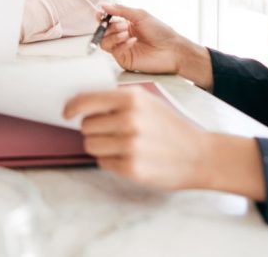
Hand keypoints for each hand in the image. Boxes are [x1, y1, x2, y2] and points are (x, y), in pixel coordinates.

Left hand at [64, 88, 267, 199]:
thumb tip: (84, 102)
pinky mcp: (131, 168)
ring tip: (120, 144)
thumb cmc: (171, 127)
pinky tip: (128, 157)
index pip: (86, 100)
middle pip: (86, 126)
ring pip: (90, 145)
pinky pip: (102, 162)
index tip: (66, 113)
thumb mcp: (148, 102)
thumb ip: (118, 100)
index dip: (72, 107)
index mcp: (132, 99)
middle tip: (110, 131)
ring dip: (100, 145)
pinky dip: (110, 160)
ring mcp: (130, 145)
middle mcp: (129, 120)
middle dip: (93, 129)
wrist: (200, 155)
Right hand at [97, 3, 211, 87]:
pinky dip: (121, 45)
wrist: (171, 49)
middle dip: (109, 27)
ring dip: (113, 36)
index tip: (100, 15)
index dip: (101, 17)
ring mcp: (122, 48)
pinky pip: (114, 51)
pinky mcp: (125, 59)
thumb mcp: (140, 15)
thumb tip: (103, 5)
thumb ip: (121, 10)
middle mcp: (122, 36)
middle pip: (103, 31)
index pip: (106, 21)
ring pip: (104, 42)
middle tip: (122, 25)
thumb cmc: (160, 31)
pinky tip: (132, 41)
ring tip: (126, 33)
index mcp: (125, 24)